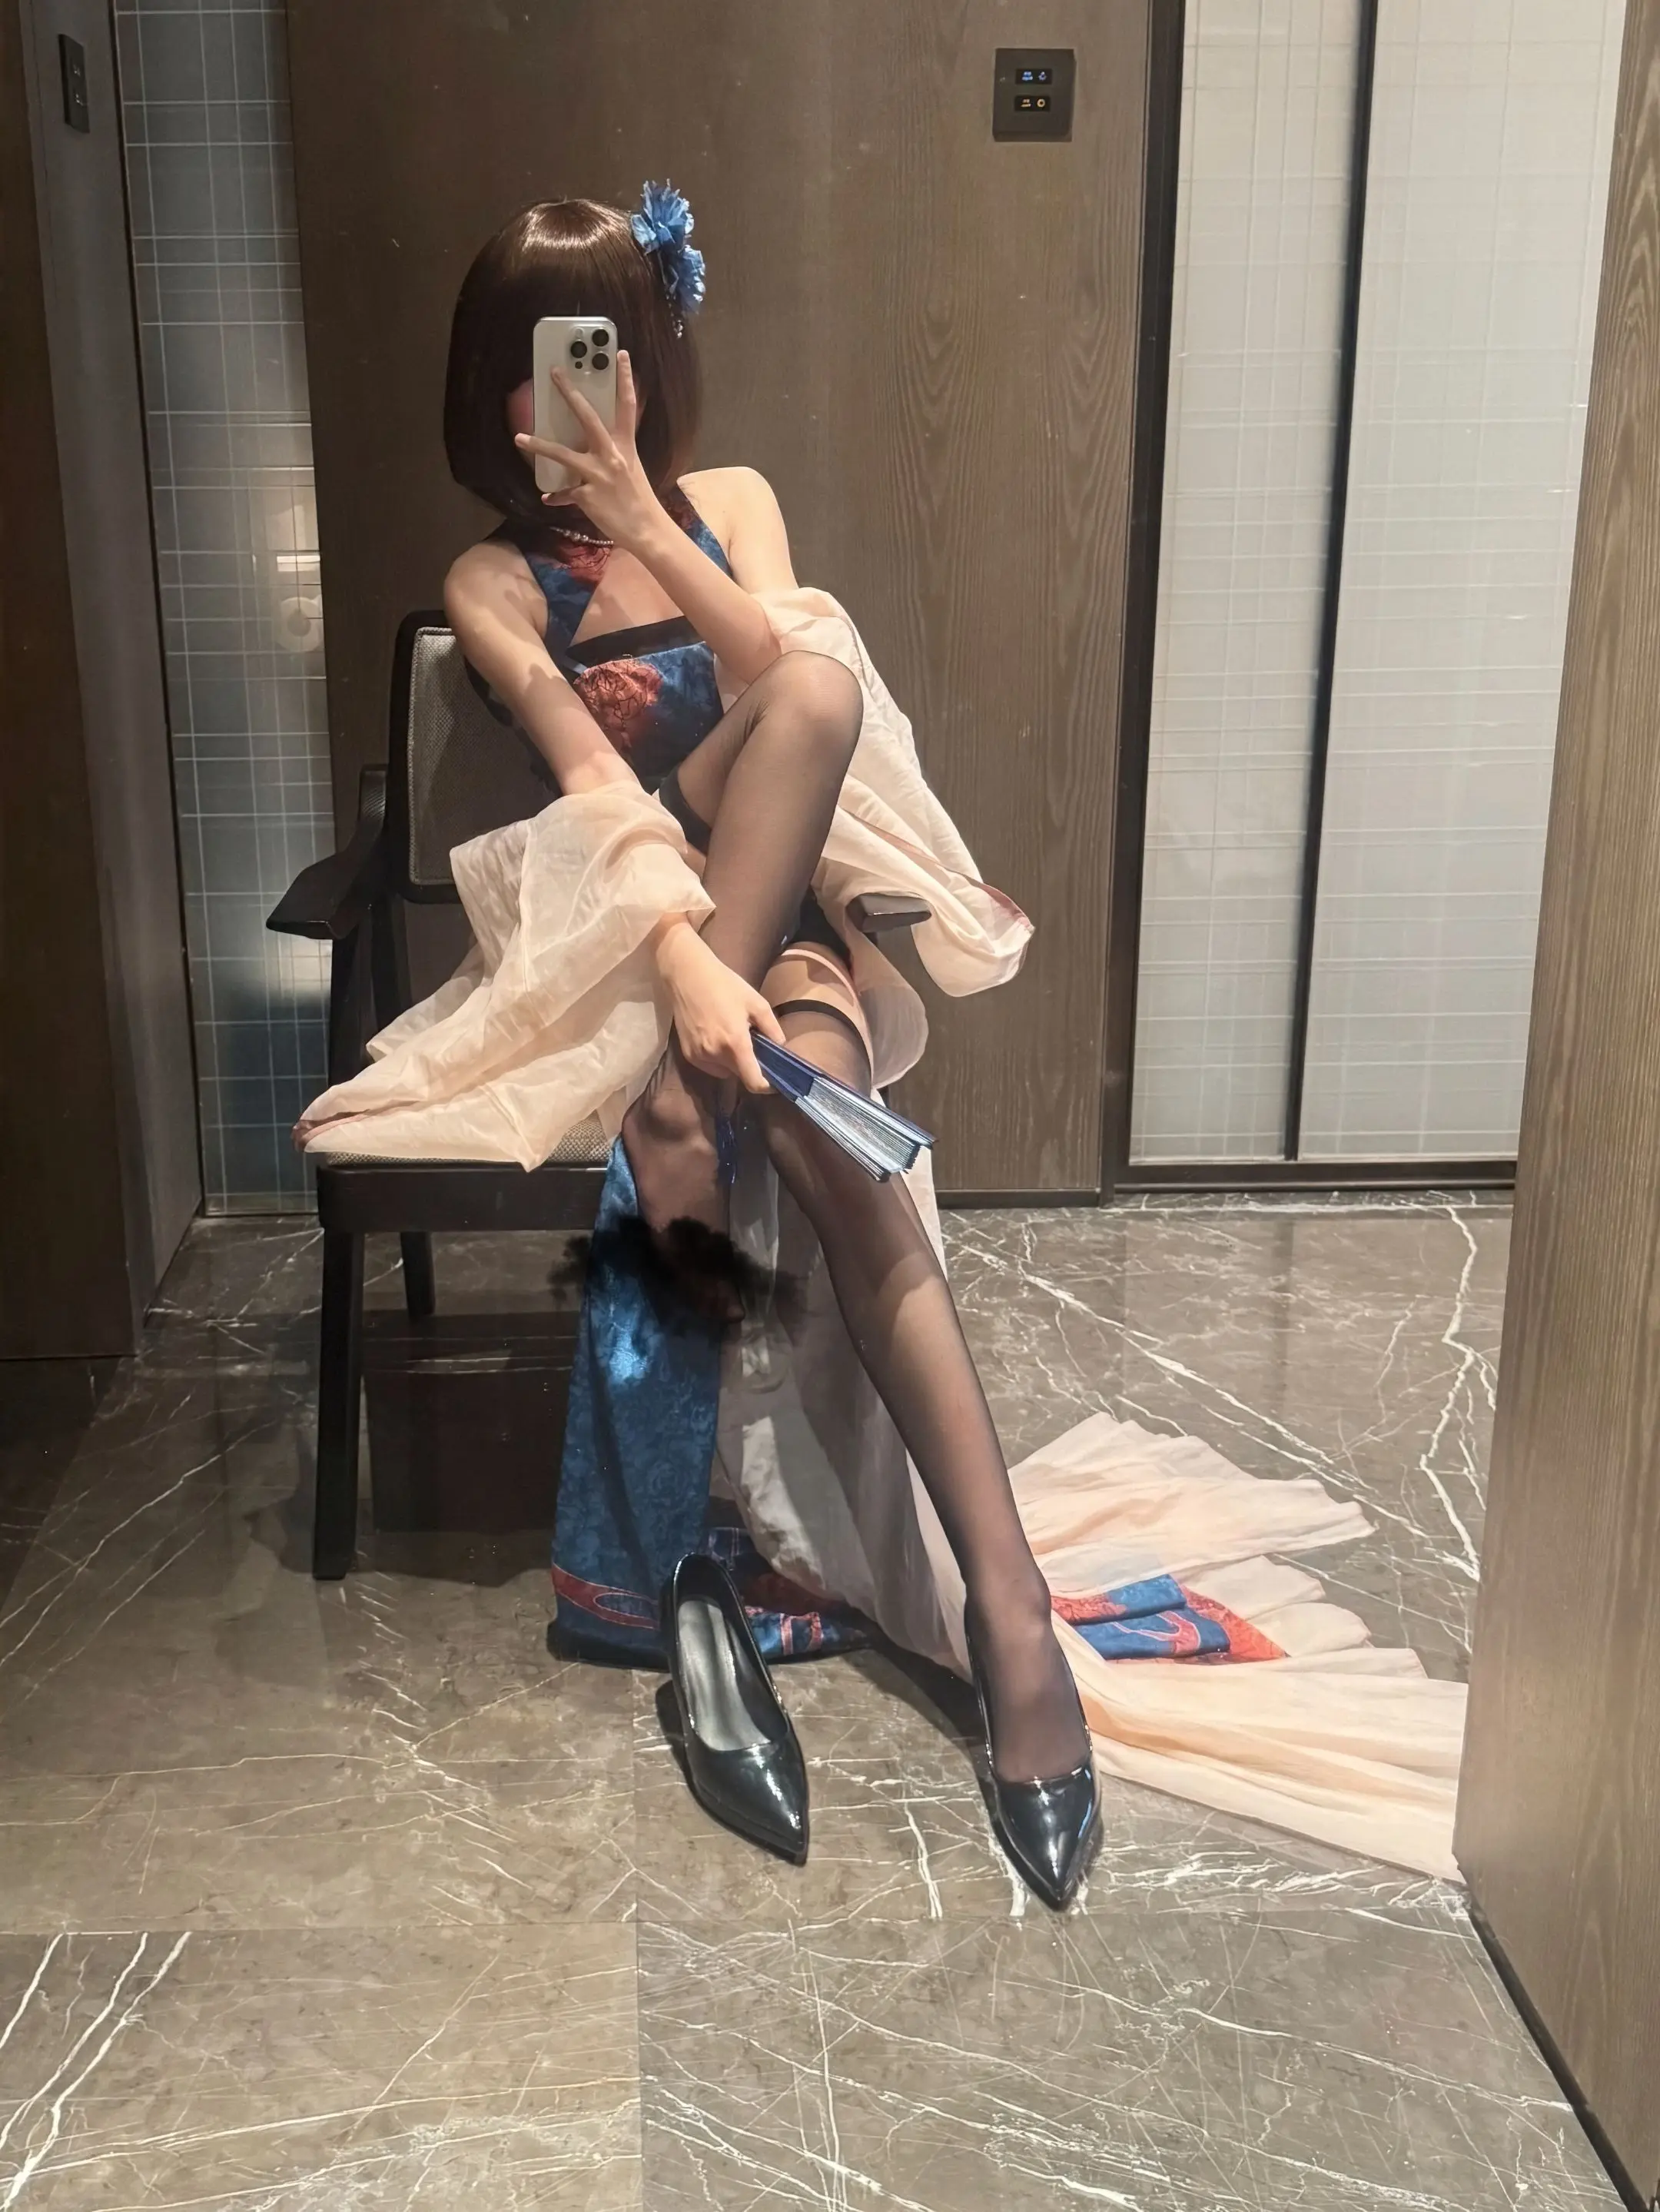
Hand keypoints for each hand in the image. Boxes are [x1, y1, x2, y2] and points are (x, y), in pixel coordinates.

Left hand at [513, 350, 664, 551]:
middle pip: (588, 417)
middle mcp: (612, 455)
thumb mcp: (631, 471)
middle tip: (554, 373)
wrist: (646, 531)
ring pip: (563, 454)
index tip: (621, 355)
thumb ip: (612, 456)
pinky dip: (556, 496)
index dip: (625, 379)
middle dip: (570, 394)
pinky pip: (565, 493)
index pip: (628, 406)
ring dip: (538, 445)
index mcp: (626, 446)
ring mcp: (598, 474)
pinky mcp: (587, 495)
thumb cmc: (639, 501)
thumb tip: (593, 453)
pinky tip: (547, 498)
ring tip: (519, 438)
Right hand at [654, 921, 783, 1093]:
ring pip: (725, 1071)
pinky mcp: (688, 1054)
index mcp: (735, 1043)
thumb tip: (782, 1048)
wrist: (687, 974)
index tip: (774, 1079)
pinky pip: (710, 1066)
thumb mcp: (756, 1002)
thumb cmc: (724, 984)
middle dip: (750, 1066)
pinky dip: (718, 1059)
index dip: (767, 1086)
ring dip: (733, 1062)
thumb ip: (773, 1028)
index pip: (753, 1082)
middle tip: (754, 1045)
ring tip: (733, 1037)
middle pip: (740, 1075)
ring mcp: (699, 1056)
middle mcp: (715, 1055)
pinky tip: (718, 1037)